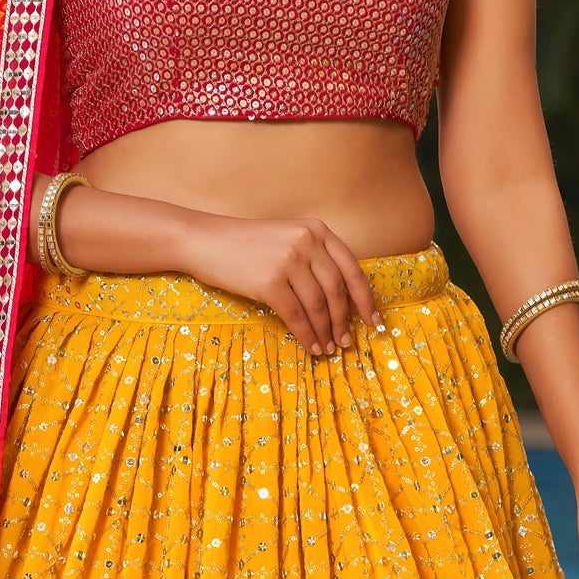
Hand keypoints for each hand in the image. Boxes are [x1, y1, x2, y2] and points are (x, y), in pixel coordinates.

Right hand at [177, 212, 380, 356]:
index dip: (365, 299)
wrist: (205, 240)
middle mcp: (307, 242)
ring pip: (318, 307)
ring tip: (328, 348)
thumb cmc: (245, 244)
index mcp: (317, 230)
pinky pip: (296, 316)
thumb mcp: (287, 238)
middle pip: (337, 291)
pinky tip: (310, 346)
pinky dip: (307, 335)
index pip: (352, 269)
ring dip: (326, 332)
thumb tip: (342, 300)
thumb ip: (315, 258)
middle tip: (346, 342)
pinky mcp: (269, 282)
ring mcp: (288, 261)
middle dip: (345, 321)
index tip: (373, 321)